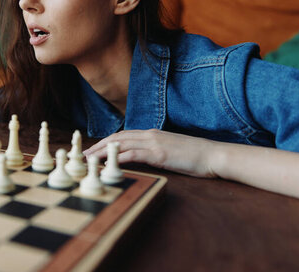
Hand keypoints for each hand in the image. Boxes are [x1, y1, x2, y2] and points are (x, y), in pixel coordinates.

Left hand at [83, 128, 223, 177]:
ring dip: (103, 152)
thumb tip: (143, 158)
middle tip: (84, 155)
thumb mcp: (171, 150)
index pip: (123, 135)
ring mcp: (154, 143)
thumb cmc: (195, 156)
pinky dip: (117, 159)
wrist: (214, 155)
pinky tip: (108, 164)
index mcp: (152, 133)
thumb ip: (156, 151)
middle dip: (99, 146)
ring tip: (89, 160)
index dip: (107, 142)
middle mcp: (150, 135)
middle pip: (117, 138)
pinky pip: (133, 155)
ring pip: (121, 144)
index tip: (94, 150)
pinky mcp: (159, 154)